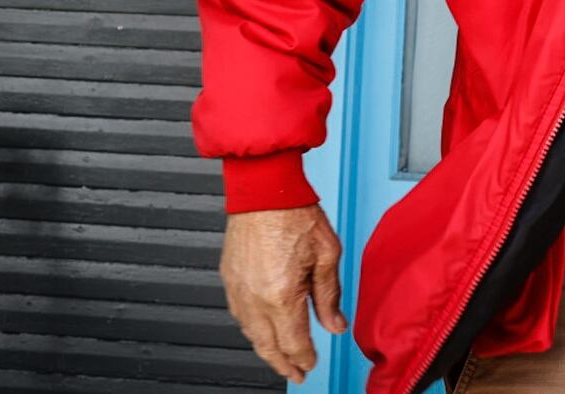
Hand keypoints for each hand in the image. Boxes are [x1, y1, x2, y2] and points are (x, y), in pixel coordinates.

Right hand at [220, 204, 347, 383]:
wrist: (264, 190)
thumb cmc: (294, 213)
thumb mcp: (327, 255)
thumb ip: (329, 295)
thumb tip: (335, 325)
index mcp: (281, 295)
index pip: (294, 342)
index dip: (305, 358)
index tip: (312, 363)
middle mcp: (255, 298)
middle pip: (268, 346)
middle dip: (284, 364)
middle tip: (297, 373)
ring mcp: (238, 290)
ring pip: (250, 334)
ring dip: (266, 350)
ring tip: (280, 357)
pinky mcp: (228, 278)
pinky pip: (239, 315)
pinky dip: (252, 330)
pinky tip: (262, 330)